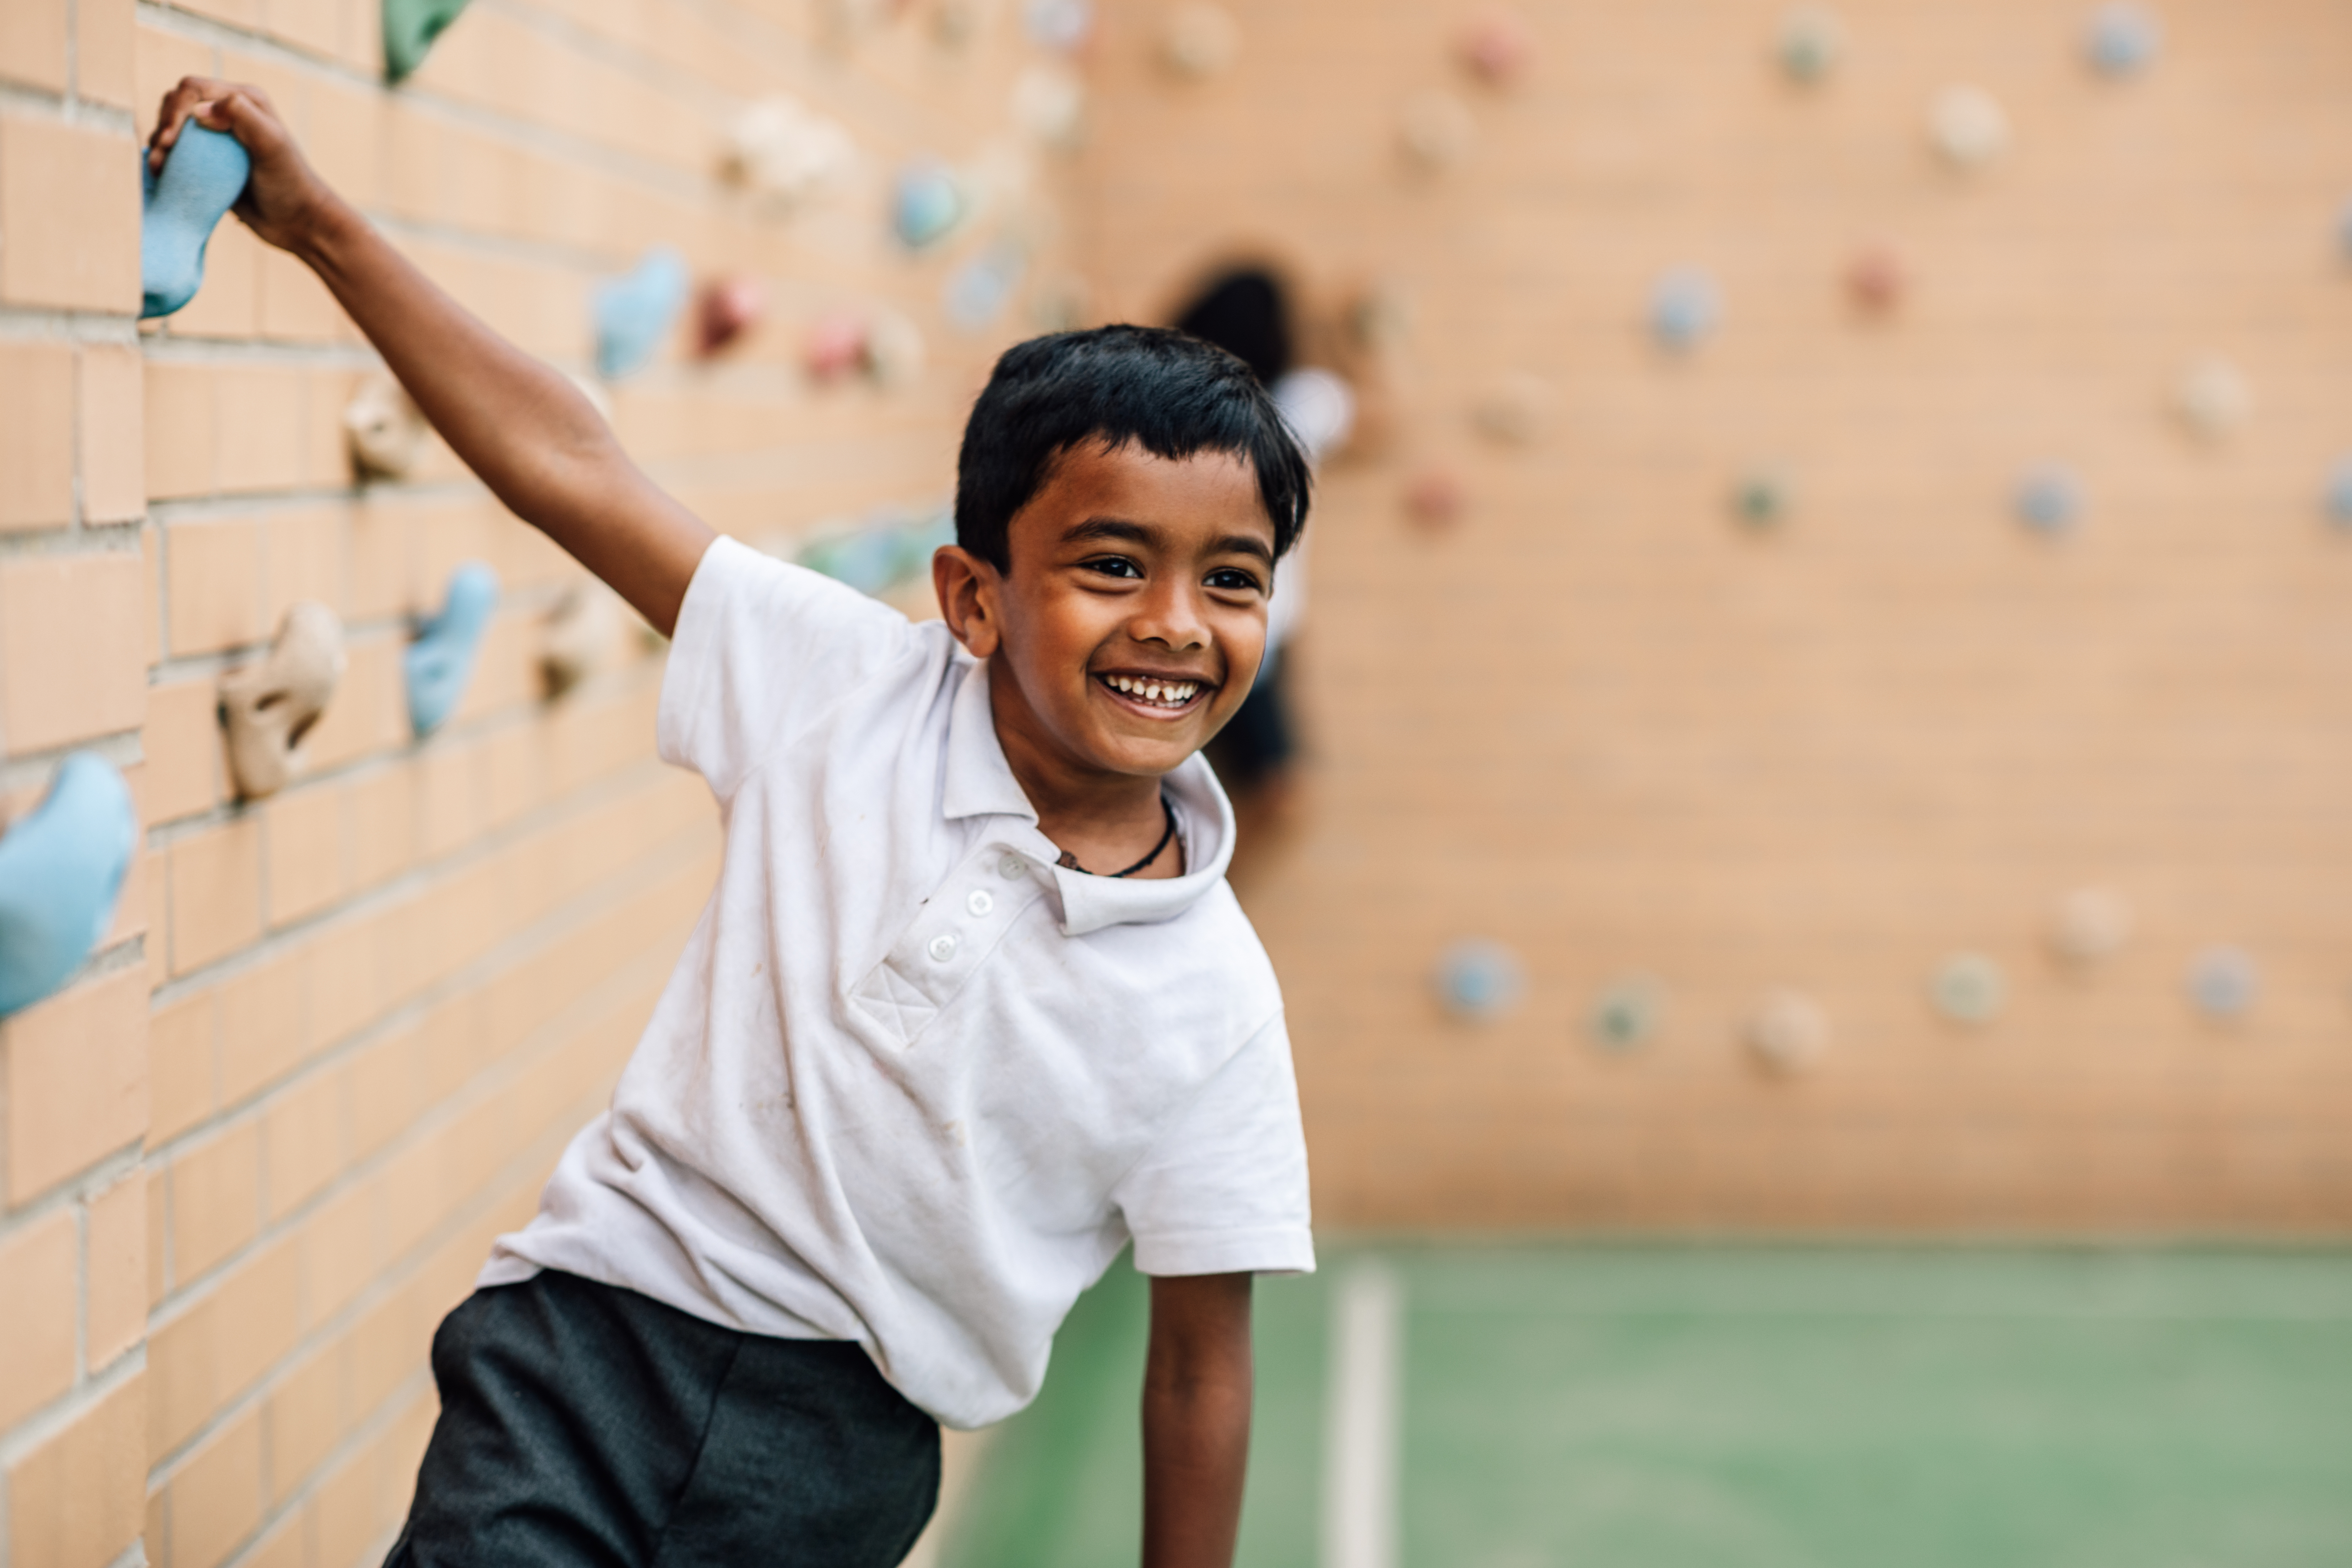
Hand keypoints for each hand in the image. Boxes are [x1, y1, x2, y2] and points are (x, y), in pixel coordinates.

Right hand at [145, 77, 342, 255]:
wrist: (300, 222)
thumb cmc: (291, 183)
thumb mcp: (272, 145)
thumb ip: (241, 116)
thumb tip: (198, 110)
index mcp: (243, 100)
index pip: (193, 89)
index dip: (176, 110)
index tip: (171, 140)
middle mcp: (228, 113)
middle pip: (177, 104)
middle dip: (163, 125)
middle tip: (162, 155)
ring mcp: (216, 139)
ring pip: (173, 129)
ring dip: (158, 144)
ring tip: (157, 168)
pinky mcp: (209, 163)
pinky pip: (178, 154)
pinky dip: (164, 160)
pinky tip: (159, 174)